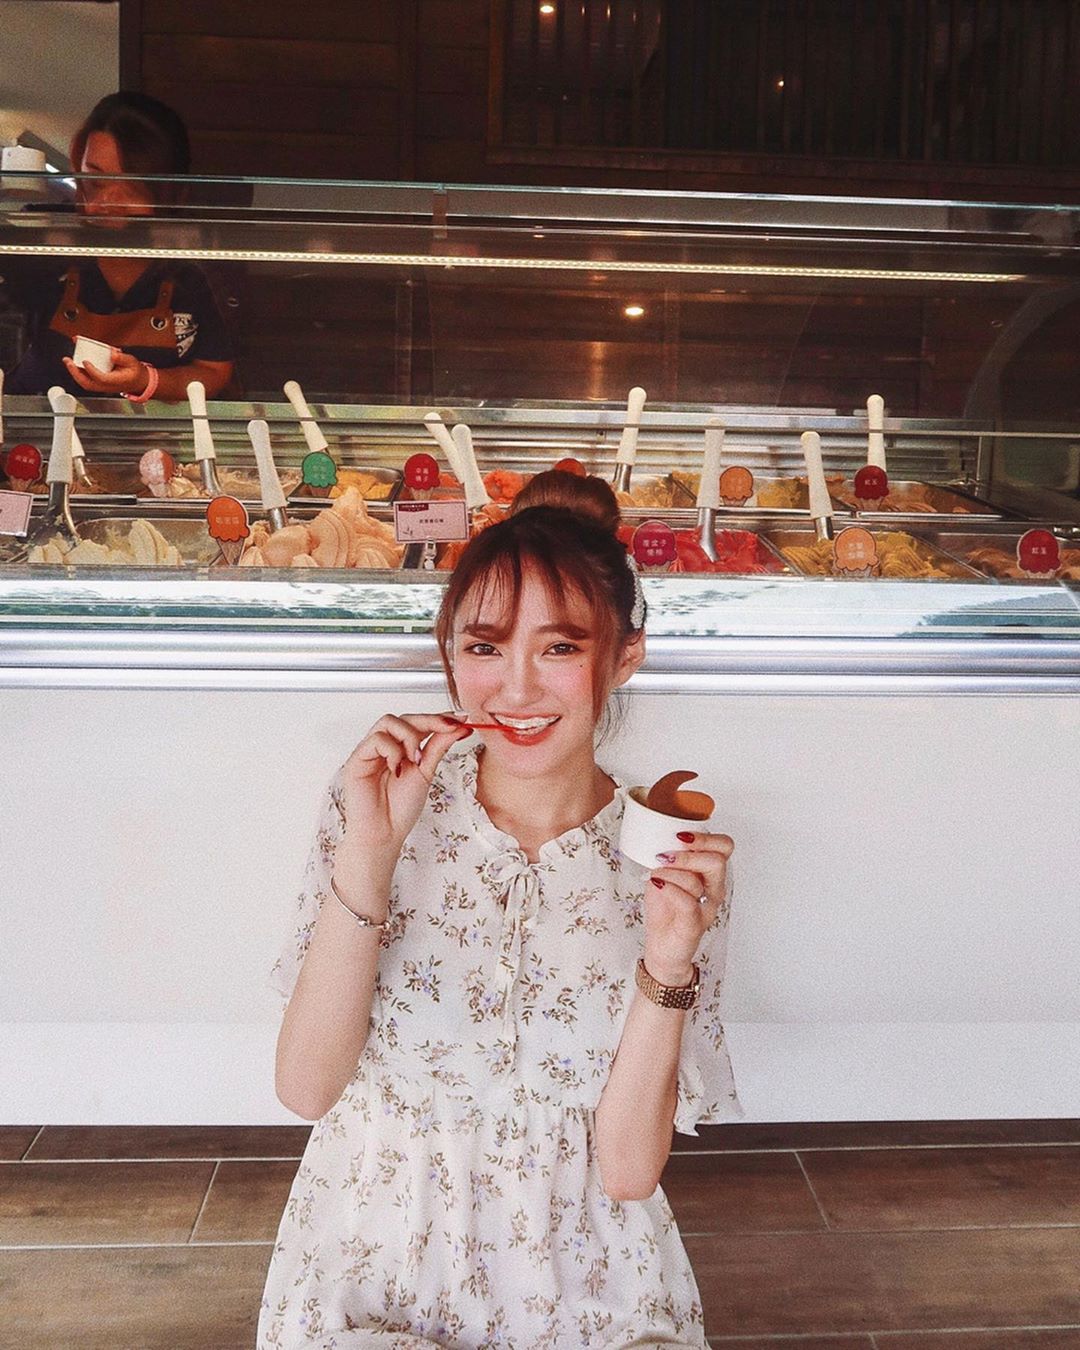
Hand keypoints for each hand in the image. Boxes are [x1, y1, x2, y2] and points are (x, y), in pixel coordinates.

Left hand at [63, 350, 146, 395]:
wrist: (137, 381)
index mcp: (117, 381)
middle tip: (68, 361)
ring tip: (68, 361)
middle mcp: (107, 386)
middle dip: (75, 373)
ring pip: (85, 383)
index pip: (101, 378)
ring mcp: (102, 386)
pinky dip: (78, 373)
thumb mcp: (132, 362)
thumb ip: (122, 358)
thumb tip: (111, 353)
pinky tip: (74, 364)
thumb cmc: (134, 372)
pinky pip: (86, 380)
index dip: (91, 370)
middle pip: (88, 384)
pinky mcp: (99, 383)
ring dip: (74, 373)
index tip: (85, 361)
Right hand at [334, 713, 469, 894]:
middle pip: (404, 717)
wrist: (384, 833)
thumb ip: (438, 747)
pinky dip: (392, 750)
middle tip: (448, 728)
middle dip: (429, 720)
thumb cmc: (400, 808)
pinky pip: (376, 739)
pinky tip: (397, 768)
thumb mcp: (426, 772)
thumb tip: (459, 727)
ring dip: (409, 736)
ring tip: (415, 759)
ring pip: (389, 721)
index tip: (461, 719)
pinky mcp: (357, 759)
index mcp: (401, 749)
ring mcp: (370, 751)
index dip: (438, 717)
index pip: (417, 722)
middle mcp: (384, 746)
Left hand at [642, 830, 733, 986]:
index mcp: (710, 874)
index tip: (680, 835)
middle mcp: (713, 889)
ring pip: (698, 880)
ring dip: (672, 871)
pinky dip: (669, 889)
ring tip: (656, 873)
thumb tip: (657, 837)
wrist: (662, 949)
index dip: (706, 837)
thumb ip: (667, 858)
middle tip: (667, 855)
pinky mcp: (694, 925)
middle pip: (718, 859)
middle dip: (689, 853)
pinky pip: (687, 902)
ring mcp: (706, 908)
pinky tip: (656, 884)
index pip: (724, 847)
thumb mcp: (665, 875)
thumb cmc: (666, 911)